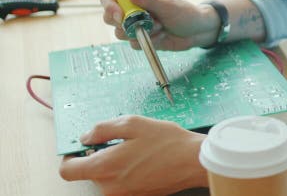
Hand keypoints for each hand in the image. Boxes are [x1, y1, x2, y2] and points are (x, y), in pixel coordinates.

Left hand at [59, 115, 207, 195]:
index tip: (80, 147)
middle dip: (99, 156)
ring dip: (114, 164)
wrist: (194, 162)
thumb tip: (86, 136)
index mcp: (104, 168)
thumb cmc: (168, 143)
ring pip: (106, 178)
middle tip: (121, 142)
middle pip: (89, 173)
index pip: (67, 170)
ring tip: (137, 150)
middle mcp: (110, 187)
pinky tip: (144, 160)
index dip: (70, 156)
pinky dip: (127, 172)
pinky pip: (121, 184)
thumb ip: (103, 129)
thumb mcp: (133, 123)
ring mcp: (123, 195)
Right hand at [101, 0, 217, 50]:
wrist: (198, 32)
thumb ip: (148, 0)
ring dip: (142, 33)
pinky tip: (162, 36)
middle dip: (124, 24)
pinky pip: (133, 44)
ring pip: (120, 33)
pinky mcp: (140, 37)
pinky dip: (148, 42)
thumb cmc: (186, 13)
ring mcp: (135, 24)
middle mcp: (133, 8)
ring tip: (161, 27)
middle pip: (109, 17)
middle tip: (142, 25)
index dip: (110, 5)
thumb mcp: (169, 6)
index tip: (120, 16)